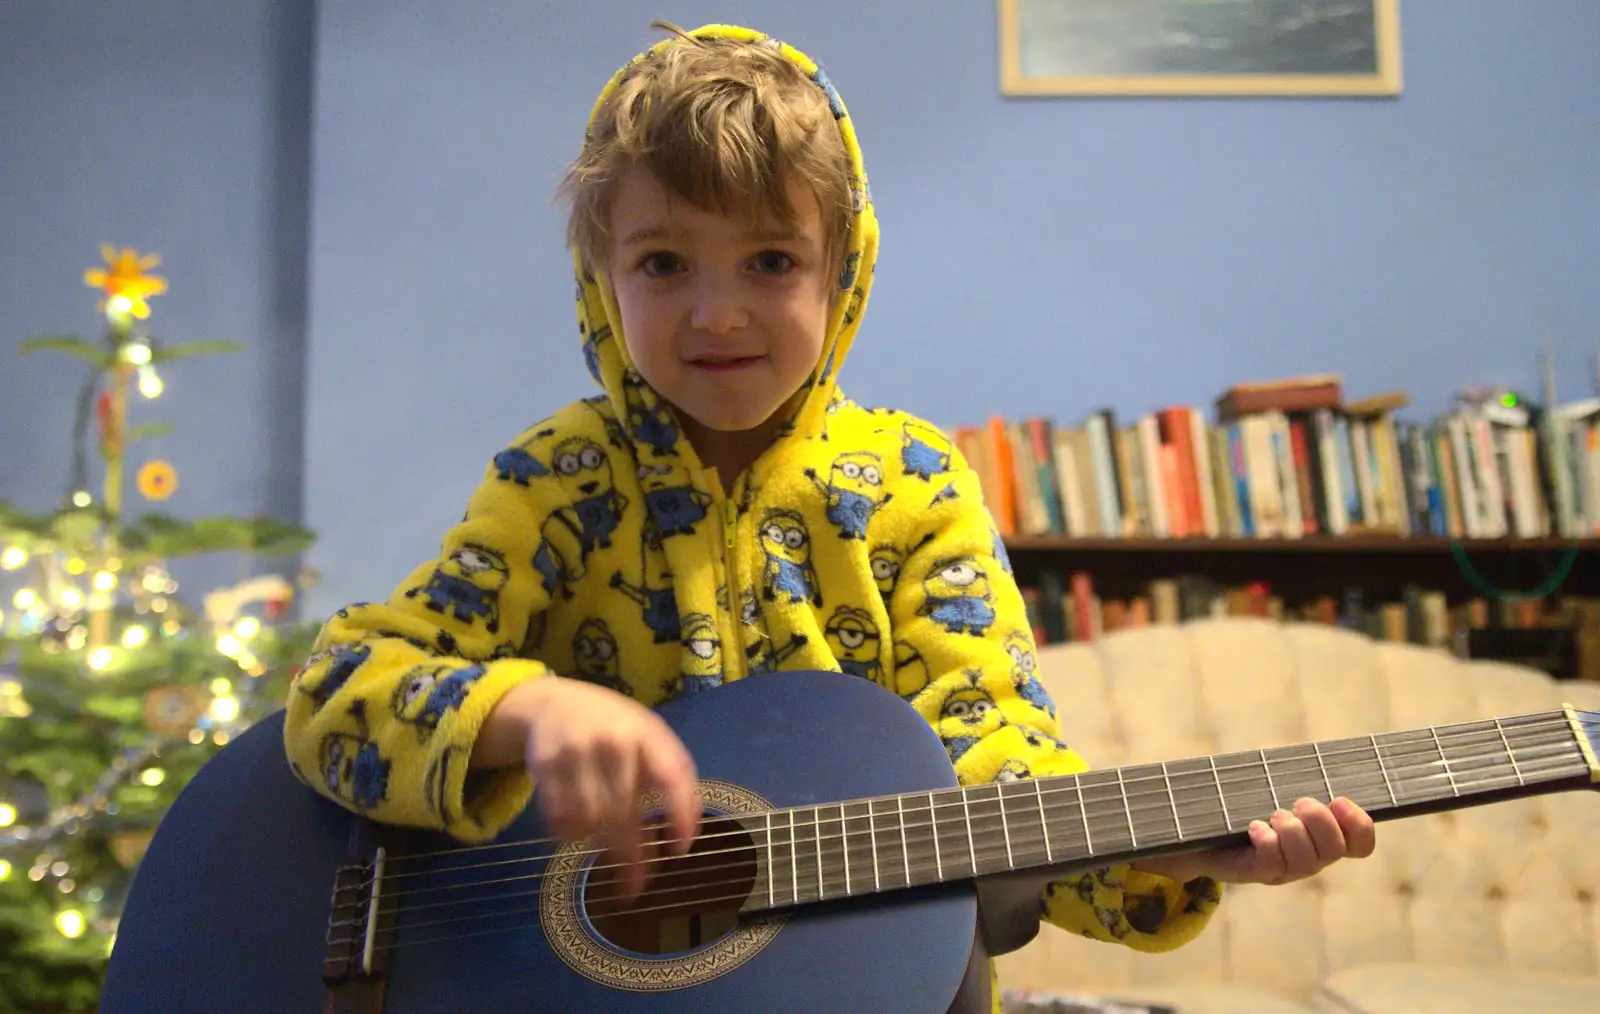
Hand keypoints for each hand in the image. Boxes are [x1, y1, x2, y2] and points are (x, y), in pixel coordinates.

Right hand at [474, 677, 701, 901]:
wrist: (554, 703)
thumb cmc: (615, 728)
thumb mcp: (650, 736)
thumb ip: (672, 774)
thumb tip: (685, 832)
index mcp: (647, 733)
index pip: (671, 778)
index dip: (679, 817)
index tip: (679, 851)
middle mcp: (612, 741)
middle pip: (625, 812)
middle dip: (632, 856)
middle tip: (636, 888)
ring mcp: (575, 752)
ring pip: (589, 821)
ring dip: (598, 844)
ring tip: (605, 847)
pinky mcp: (544, 765)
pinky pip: (559, 818)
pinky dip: (570, 834)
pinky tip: (579, 830)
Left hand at [1130, 796, 1374, 885]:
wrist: (1192, 832)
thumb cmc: (1237, 803)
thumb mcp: (1268, 786)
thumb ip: (1289, 773)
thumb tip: (1300, 737)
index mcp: (1317, 839)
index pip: (1360, 845)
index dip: (1360, 826)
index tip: (1340, 800)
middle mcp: (1306, 860)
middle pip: (1336, 851)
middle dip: (1321, 822)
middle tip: (1298, 803)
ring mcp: (1280, 871)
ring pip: (1307, 862)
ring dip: (1294, 832)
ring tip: (1274, 815)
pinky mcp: (1251, 874)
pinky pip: (1271, 865)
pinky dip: (1267, 842)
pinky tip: (1253, 826)